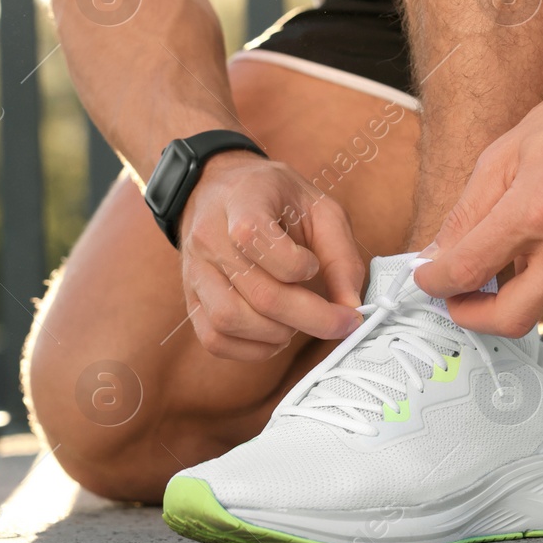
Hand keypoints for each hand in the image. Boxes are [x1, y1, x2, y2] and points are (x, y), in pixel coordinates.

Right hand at [179, 152, 365, 359]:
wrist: (226, 192)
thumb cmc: (278, 202)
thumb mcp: (321, 210)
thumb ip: (341, 257)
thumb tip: (350, 307)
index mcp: (242, 200)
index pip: (253, 237)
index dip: (297, 265)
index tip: (315, 267)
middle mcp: (209, 236)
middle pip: (258, 292)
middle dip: (310, 317)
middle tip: (339, 323)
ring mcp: (196, 271)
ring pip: (230, 320)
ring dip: (277, 334)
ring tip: (298, 321)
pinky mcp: (191, 300)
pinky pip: (214, 339)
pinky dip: (252, 349)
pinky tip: (274, 334)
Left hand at [412, 72, 542, 335]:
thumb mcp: (505, 153)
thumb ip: (467, 212)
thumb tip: (439, 254)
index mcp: (536, 209)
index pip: (468, 270)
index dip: (435, 282)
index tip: (428, 279)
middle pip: (511, 318)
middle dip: (474, 316)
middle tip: (459, 298)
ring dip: (522, 281)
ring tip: (528, 235)